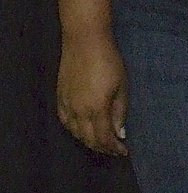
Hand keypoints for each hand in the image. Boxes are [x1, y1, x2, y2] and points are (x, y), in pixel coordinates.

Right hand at [57, 30, 127, 156]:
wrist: (85, 42)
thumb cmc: (109, 61)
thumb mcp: (122, 85)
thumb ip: (120, 111)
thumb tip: (120, 132)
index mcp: (96, 109)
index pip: (104, 138)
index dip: (114, 147)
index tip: (124, 151)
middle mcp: (78, 112)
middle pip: (88, 139)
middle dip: (102, 147)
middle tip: (114, 149)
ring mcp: (66, 106)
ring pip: (76, 133)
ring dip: (89, 141)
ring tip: (102, 142)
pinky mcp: (60, 99)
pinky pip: (66, 123)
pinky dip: (75, 131)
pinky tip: (82, 131)